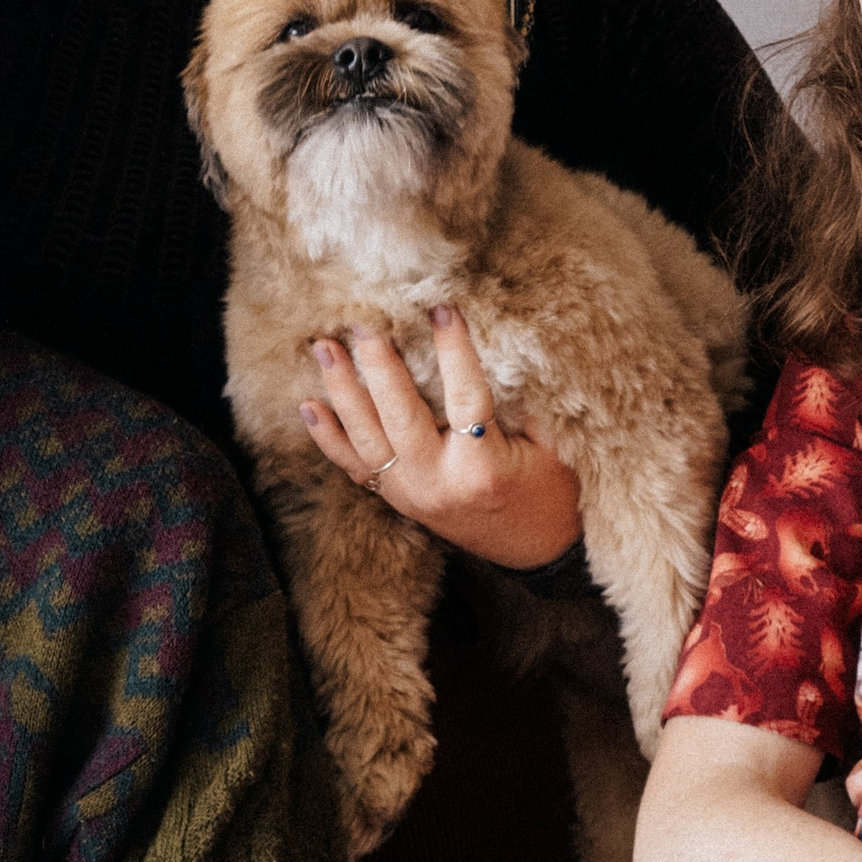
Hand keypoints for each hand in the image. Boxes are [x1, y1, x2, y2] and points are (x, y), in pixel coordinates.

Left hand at [297, 306, 584, 570]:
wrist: (535, 551)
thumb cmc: (553, 491)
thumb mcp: (554, 447)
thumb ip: (526, 402)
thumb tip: (505, 341)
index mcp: (482, 469)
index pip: (465, 398)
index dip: (454, 352)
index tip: (441, 310)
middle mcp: (438, 483)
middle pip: (400, 417)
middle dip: (378, 368)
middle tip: (362, 325)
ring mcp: (411, 494)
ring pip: (367, 440)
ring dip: (343, 392)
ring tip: (325, 348)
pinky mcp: (397, 499)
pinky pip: (354, 467)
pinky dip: (328, 437)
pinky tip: (307, 404)